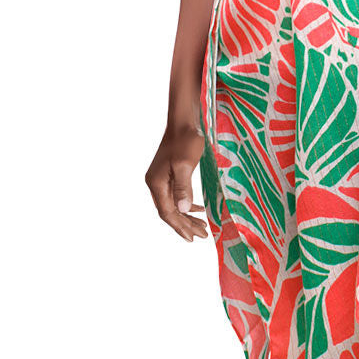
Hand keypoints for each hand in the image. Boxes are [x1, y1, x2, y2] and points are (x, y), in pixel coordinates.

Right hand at [145, 121, 209, 241]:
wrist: (184, 120)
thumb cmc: (186, 139)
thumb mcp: (185, 164)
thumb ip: (183, 187)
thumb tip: (183, 210)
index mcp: (156, 183)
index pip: (167, 213)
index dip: (180, 227)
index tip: (193, 238)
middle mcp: (155, 183)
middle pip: (169, 211)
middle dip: (185, 225)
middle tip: (203, 235)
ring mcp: (161, 178)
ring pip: (173, 204)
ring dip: (187, 216)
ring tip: (202, 227)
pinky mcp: (169, 173)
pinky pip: (176, 195)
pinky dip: (186, 204)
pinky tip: (197, 208)